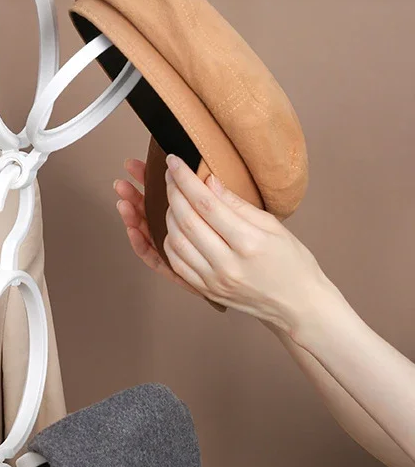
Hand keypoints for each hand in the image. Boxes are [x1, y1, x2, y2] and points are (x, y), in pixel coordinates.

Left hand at [115, 154, 329, 333]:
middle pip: (187, 220)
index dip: (186, 179)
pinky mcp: (205, 291)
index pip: (207, 204)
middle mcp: (228, 264)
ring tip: (173, 198)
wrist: (298, 305)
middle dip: (173, 192)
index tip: (174, 161)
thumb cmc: (292, 261)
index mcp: (249, 243)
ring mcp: (214, 280)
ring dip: (168, 215)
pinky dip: (169, 240)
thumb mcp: (273, 225)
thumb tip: (208, 180)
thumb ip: (237, 203)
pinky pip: (176, 262)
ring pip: (176, 241)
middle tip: (169, 175)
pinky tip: (174, 226)